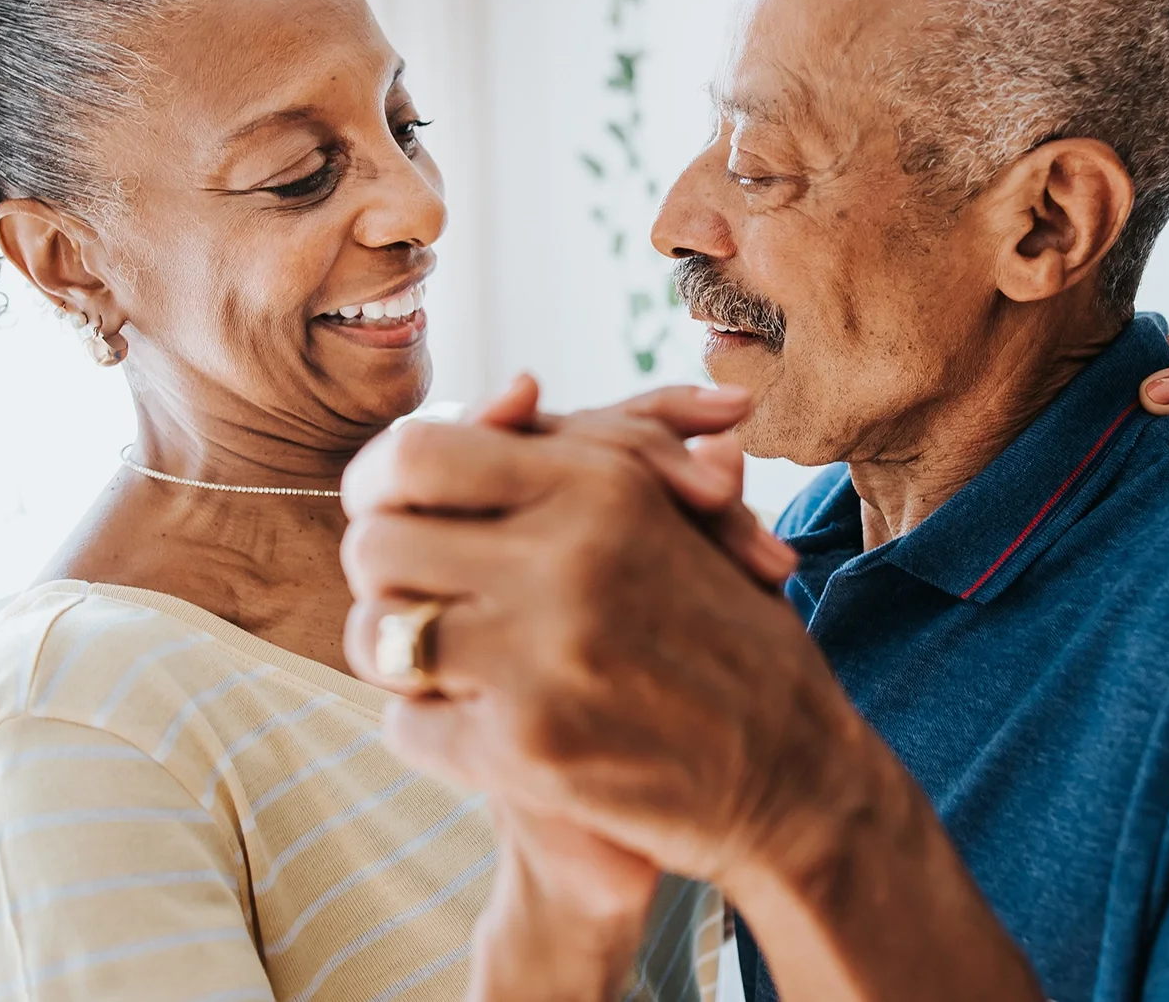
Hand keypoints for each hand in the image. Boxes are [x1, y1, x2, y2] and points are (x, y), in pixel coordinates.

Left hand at [341, 386, 1044, 1000]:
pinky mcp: (527, 748)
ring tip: (438, 661)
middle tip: (413, 594)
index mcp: (599, 486)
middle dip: (383, 575)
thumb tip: (508, 390)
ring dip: (396, 651)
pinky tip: (479, 727)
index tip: (387, 508)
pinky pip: (406, 725)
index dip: (380, 481)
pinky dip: (432, 730)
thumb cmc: (729, 639)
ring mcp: (541, 656)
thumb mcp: (676, 520)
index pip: (416, 453)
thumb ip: (584, 462)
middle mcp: (564, 558)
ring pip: (377, 635)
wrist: (794, 778)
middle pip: (374, 544)